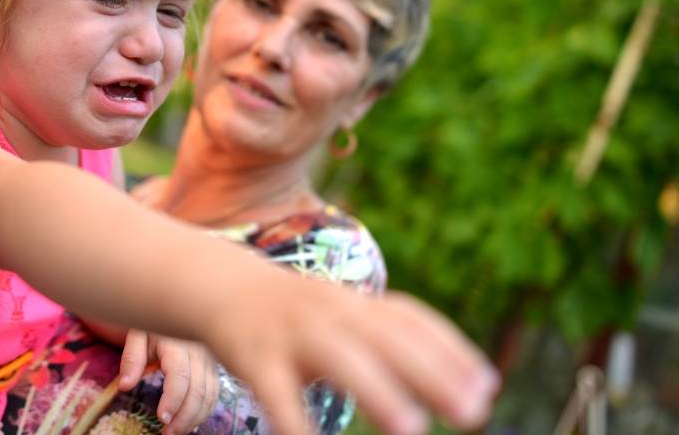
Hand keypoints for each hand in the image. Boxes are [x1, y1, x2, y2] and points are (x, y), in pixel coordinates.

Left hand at [119, 329, 219, 434]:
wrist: (177, 311)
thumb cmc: (154, 324)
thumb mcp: (138, 335)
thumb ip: (132, 358)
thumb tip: (125, 386)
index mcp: (179, 344)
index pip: (180, 376)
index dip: (173, 400)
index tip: (161, 418)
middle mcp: (199, 353)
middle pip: (199, 390)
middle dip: (184, 417)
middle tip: (166, 433)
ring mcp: (210, 361)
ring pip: (210, 395)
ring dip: (195, 418)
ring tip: (175, 432)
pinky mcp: (213, 368)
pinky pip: (214, 393)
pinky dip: (204, 411)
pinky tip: (189, 422)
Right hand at [205, 275, 499, 434]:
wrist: (222, 287)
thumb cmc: (298, 314)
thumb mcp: (344, 314)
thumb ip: (393, 338)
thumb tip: (467, 380)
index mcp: (355, 304)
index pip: (411, 320)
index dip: (452, 350)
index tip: (486, 387)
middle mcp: (330, 312)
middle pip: (386, 338)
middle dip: (431, 373)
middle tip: (473, 414)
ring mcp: (293, 334)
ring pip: (339, 359)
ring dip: (378, 391)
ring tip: (412, 429)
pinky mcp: (256, 359)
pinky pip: (278, 394)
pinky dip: (297, 423)